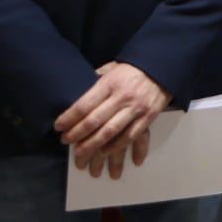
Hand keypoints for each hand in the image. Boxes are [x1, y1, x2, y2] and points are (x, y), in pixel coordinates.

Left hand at [54, 62, 171, 176]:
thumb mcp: (111, 68)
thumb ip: (95, 80)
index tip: (58, 126)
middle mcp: (122, 96)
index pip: (84, 104)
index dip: (68, 118)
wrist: (163, 68)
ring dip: (92, 146)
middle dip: (76, 134)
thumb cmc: (133, 70)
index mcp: (110, 83)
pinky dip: (116, 147)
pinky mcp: (148, 117)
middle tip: (65, 141)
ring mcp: (136, 108)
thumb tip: (75, 92)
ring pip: (110, 132)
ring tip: (80, 154)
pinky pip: (129, 136)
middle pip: (94, 121)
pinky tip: (104, 152)